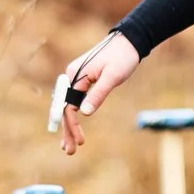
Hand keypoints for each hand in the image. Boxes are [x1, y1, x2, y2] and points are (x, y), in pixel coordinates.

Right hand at [57, 32, 139, 155]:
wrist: (129, 42)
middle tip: (69, 151)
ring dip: (68, 126)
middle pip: (65, 108)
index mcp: (75, 74)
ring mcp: (75, 78)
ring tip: (69, 147)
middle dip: (67, 130)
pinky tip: (73, 128)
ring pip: (68, 106)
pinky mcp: (83, 81)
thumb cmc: (122, 57)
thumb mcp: (113, 77)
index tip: (79, 141)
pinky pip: (74, 101)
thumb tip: (85, 113)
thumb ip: (98, 94)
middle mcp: (71, 76)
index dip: (72, 125)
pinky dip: (74, 116)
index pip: (68, 105)